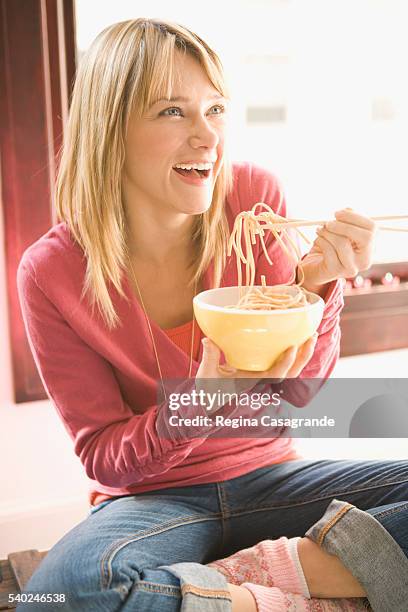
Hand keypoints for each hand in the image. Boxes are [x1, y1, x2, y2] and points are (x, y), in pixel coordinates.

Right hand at [195, 334, 317, 410]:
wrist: (209, 401)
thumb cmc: (208, 389)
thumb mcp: (206, 373)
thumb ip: (210, 356)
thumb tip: (208, 340)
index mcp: (251, 382)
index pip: (274, 376)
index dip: (285, 362)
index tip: (292, 347)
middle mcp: (262, 381)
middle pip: (291, 374)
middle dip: (304, 356)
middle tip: (311, 336)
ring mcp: (264, 377)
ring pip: (291, 370)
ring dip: (303, 354)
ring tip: (310, 335)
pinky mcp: (263, 372)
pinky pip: (284, 364)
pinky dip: (295, 354)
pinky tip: (298, 338)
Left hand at [301, 208, 375, 291]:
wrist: (316, 269)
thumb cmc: (330, 247)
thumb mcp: (341, 232)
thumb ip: (347, 221)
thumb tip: (347, 210)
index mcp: (370, 248)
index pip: (372, 228)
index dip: (355, 217)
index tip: (337, 213)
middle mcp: (364, 260)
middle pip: (365, 237)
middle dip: (344, 225)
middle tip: (328, 222)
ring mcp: (351, 268)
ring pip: (343, 243)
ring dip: (328, 233)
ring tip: (320, 230)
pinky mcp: (335, 271)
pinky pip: (329, 250)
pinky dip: (320, 241)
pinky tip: (317, 240)